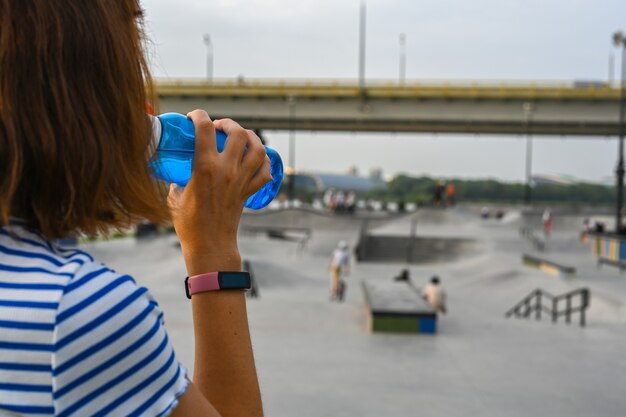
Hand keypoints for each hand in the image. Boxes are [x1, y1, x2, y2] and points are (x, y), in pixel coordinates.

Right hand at [168, 110, 271, 270]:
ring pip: (258, 149)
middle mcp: (227, 170)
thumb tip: (177, 174)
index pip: (204, 128)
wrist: (210, 245)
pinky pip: (265, 172)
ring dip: (251, 137)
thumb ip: (177, 180)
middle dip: (228, 123)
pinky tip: (257, 158)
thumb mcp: (174, 197)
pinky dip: (265, 162)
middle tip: (219, 127)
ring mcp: (241, 180)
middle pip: (237, 133)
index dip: (199, 115)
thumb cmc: (188, 224)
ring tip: (241, 136)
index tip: (194, 117)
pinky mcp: (249, 192)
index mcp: (204, 167)